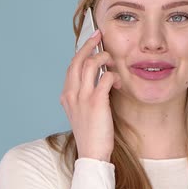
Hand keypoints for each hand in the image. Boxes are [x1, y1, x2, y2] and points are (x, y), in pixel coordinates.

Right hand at [60, 30, 120, 161]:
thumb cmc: (91, 134)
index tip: (92, 41)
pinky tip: (120, 83)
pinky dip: (114, 76)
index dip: (82, 51)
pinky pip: (106, 78)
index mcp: (66, 95)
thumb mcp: (83, 112)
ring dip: (104, 58)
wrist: (92, 154)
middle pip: (78, 59)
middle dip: (89, 44)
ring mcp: (82, 98)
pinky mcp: (96, 102)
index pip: (71, 66)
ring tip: (113, 62)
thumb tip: (99, 78)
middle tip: (99, 34)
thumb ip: (86, 95)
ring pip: (90, 64)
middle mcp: (71, 94)